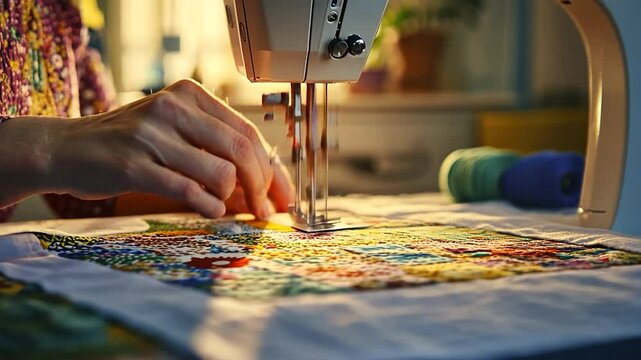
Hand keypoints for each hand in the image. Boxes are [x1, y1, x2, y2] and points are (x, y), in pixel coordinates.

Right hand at [0, 79, 292, 218]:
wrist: (66, 148)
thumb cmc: (129, 144)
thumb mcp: (174, 131)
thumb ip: (215, 148)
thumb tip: (264, 183)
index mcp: (189, 95)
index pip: (247, 132)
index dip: (272, 168)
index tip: (282, 195)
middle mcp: (174, 108)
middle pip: (242, 151)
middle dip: (262, 186)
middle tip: (266, 212)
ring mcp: (153, 135)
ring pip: (221, 173)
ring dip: (231, 199)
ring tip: (223, 207)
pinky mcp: (135, 165)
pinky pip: (189, 191)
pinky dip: (209, 207)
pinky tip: (211, 212)